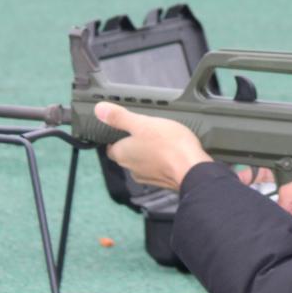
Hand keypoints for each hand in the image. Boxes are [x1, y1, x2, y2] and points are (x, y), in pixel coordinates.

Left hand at [94, 102, 211, 190]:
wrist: (193, 169)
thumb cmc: (168, 145)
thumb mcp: (142, 123)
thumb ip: (120, 117)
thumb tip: (98, 110)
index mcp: (123, 154)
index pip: (111, 148)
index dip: (115, 139)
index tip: (123, 130)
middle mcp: (132, 169)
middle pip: (126, 156)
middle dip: (133, 145)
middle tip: (144, 131)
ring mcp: (148, 178)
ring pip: (142, 163)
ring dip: (148, 154)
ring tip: (160, 141)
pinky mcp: (163, 182)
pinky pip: (157, 169)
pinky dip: (161, 162)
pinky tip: (171, 153)